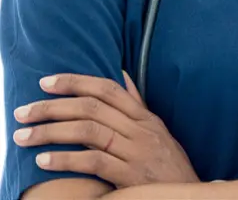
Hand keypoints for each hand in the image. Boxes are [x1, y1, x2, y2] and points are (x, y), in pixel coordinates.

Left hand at [13, 71, 199, 188]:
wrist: (188, 196)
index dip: (76, 82)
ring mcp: (137, 152)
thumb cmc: (169, 165)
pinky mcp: (131, 176)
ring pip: (90, 131)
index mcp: (145, 117)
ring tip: (23, 136)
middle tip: (23, 112)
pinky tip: (44, 161)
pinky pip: (95, 162)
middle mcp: (141, 130)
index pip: (108, 89)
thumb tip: (120, 75)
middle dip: (53, 107)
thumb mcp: (157, 131)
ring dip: (51, 132)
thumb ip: (136, 105)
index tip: (46, 82)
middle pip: (93, 108)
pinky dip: (67, 160)